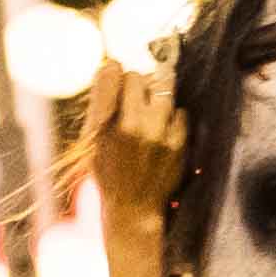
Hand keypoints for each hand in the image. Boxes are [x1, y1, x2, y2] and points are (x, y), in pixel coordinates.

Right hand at [79, 60, 188, 276]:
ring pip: (164, 89)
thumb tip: (110, 66)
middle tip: (135, 99)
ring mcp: (159, 133)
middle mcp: (133, 125)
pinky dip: (172, 118)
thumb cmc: (109, 173)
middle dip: (138, 83)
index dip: (118, 73)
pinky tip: (163, 133)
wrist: (134, 210)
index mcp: (107, 123)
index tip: (119, 80)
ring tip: (151, 115)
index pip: (116, 72)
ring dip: (157, 97)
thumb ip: (101, 103)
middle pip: (141, 76)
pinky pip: (180, 112)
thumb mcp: (94, 140)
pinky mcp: (179, 143)